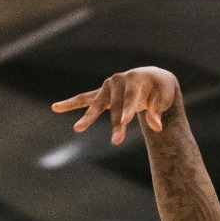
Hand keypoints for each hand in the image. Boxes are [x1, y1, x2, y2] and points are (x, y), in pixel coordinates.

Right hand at [51, 66, 180, 145]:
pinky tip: (56, 108)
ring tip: (78, 129)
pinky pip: (84, 99)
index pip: (131, 97)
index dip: (129, 109)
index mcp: (135, 80)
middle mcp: (119, 81)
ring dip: (89, 117)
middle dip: (115, 123)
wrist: (152, 79)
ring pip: (97, 104)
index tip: (125, 121)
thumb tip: (157, 128)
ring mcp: (107, 87)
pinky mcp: (101, 94)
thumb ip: (157, 112)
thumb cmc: (159, 90)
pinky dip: (70, 103)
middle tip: (116, 141)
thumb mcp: (163, 98)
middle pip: (115, 105)